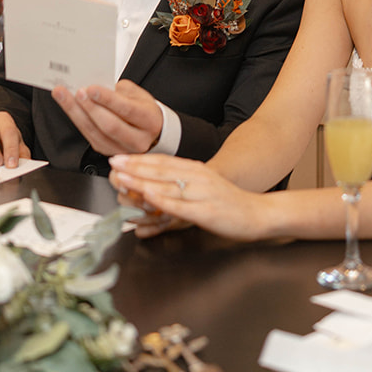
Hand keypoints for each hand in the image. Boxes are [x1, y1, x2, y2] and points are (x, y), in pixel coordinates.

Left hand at [51, 80, 163, 156]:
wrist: (150, 131)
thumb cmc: (143, 109)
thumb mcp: (138, 95)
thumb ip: (119, 91)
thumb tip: (95, 89)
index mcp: (150, 121)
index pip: (127, 109)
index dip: (107, 99)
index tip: (91, 88)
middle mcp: (139, 140)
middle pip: (110, 125)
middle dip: (90, 107)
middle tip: (76, 92)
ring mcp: (123, 150)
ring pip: (96, 134)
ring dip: (77, 114)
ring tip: (64, 96)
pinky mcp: (108, 152)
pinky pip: (90, 138)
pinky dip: (78, 121)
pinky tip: (70, 108)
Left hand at [109, 153, 273, 241]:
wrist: (259, 213)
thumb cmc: (229, 204)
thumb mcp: (203, 189)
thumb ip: (180, 189)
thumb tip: (154, 192)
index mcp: (196, 170)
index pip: (162, 161)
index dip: (138, 159)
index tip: (118, 157)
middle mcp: (198, 177)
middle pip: (160, 170)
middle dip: (134, 166)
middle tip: (113, 163)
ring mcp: (202, 193)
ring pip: (167, 185)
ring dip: (142, 181)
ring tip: (121, 178)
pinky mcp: (207, 210)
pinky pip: (181, 205)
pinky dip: (163, 200)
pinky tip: (149, 197)